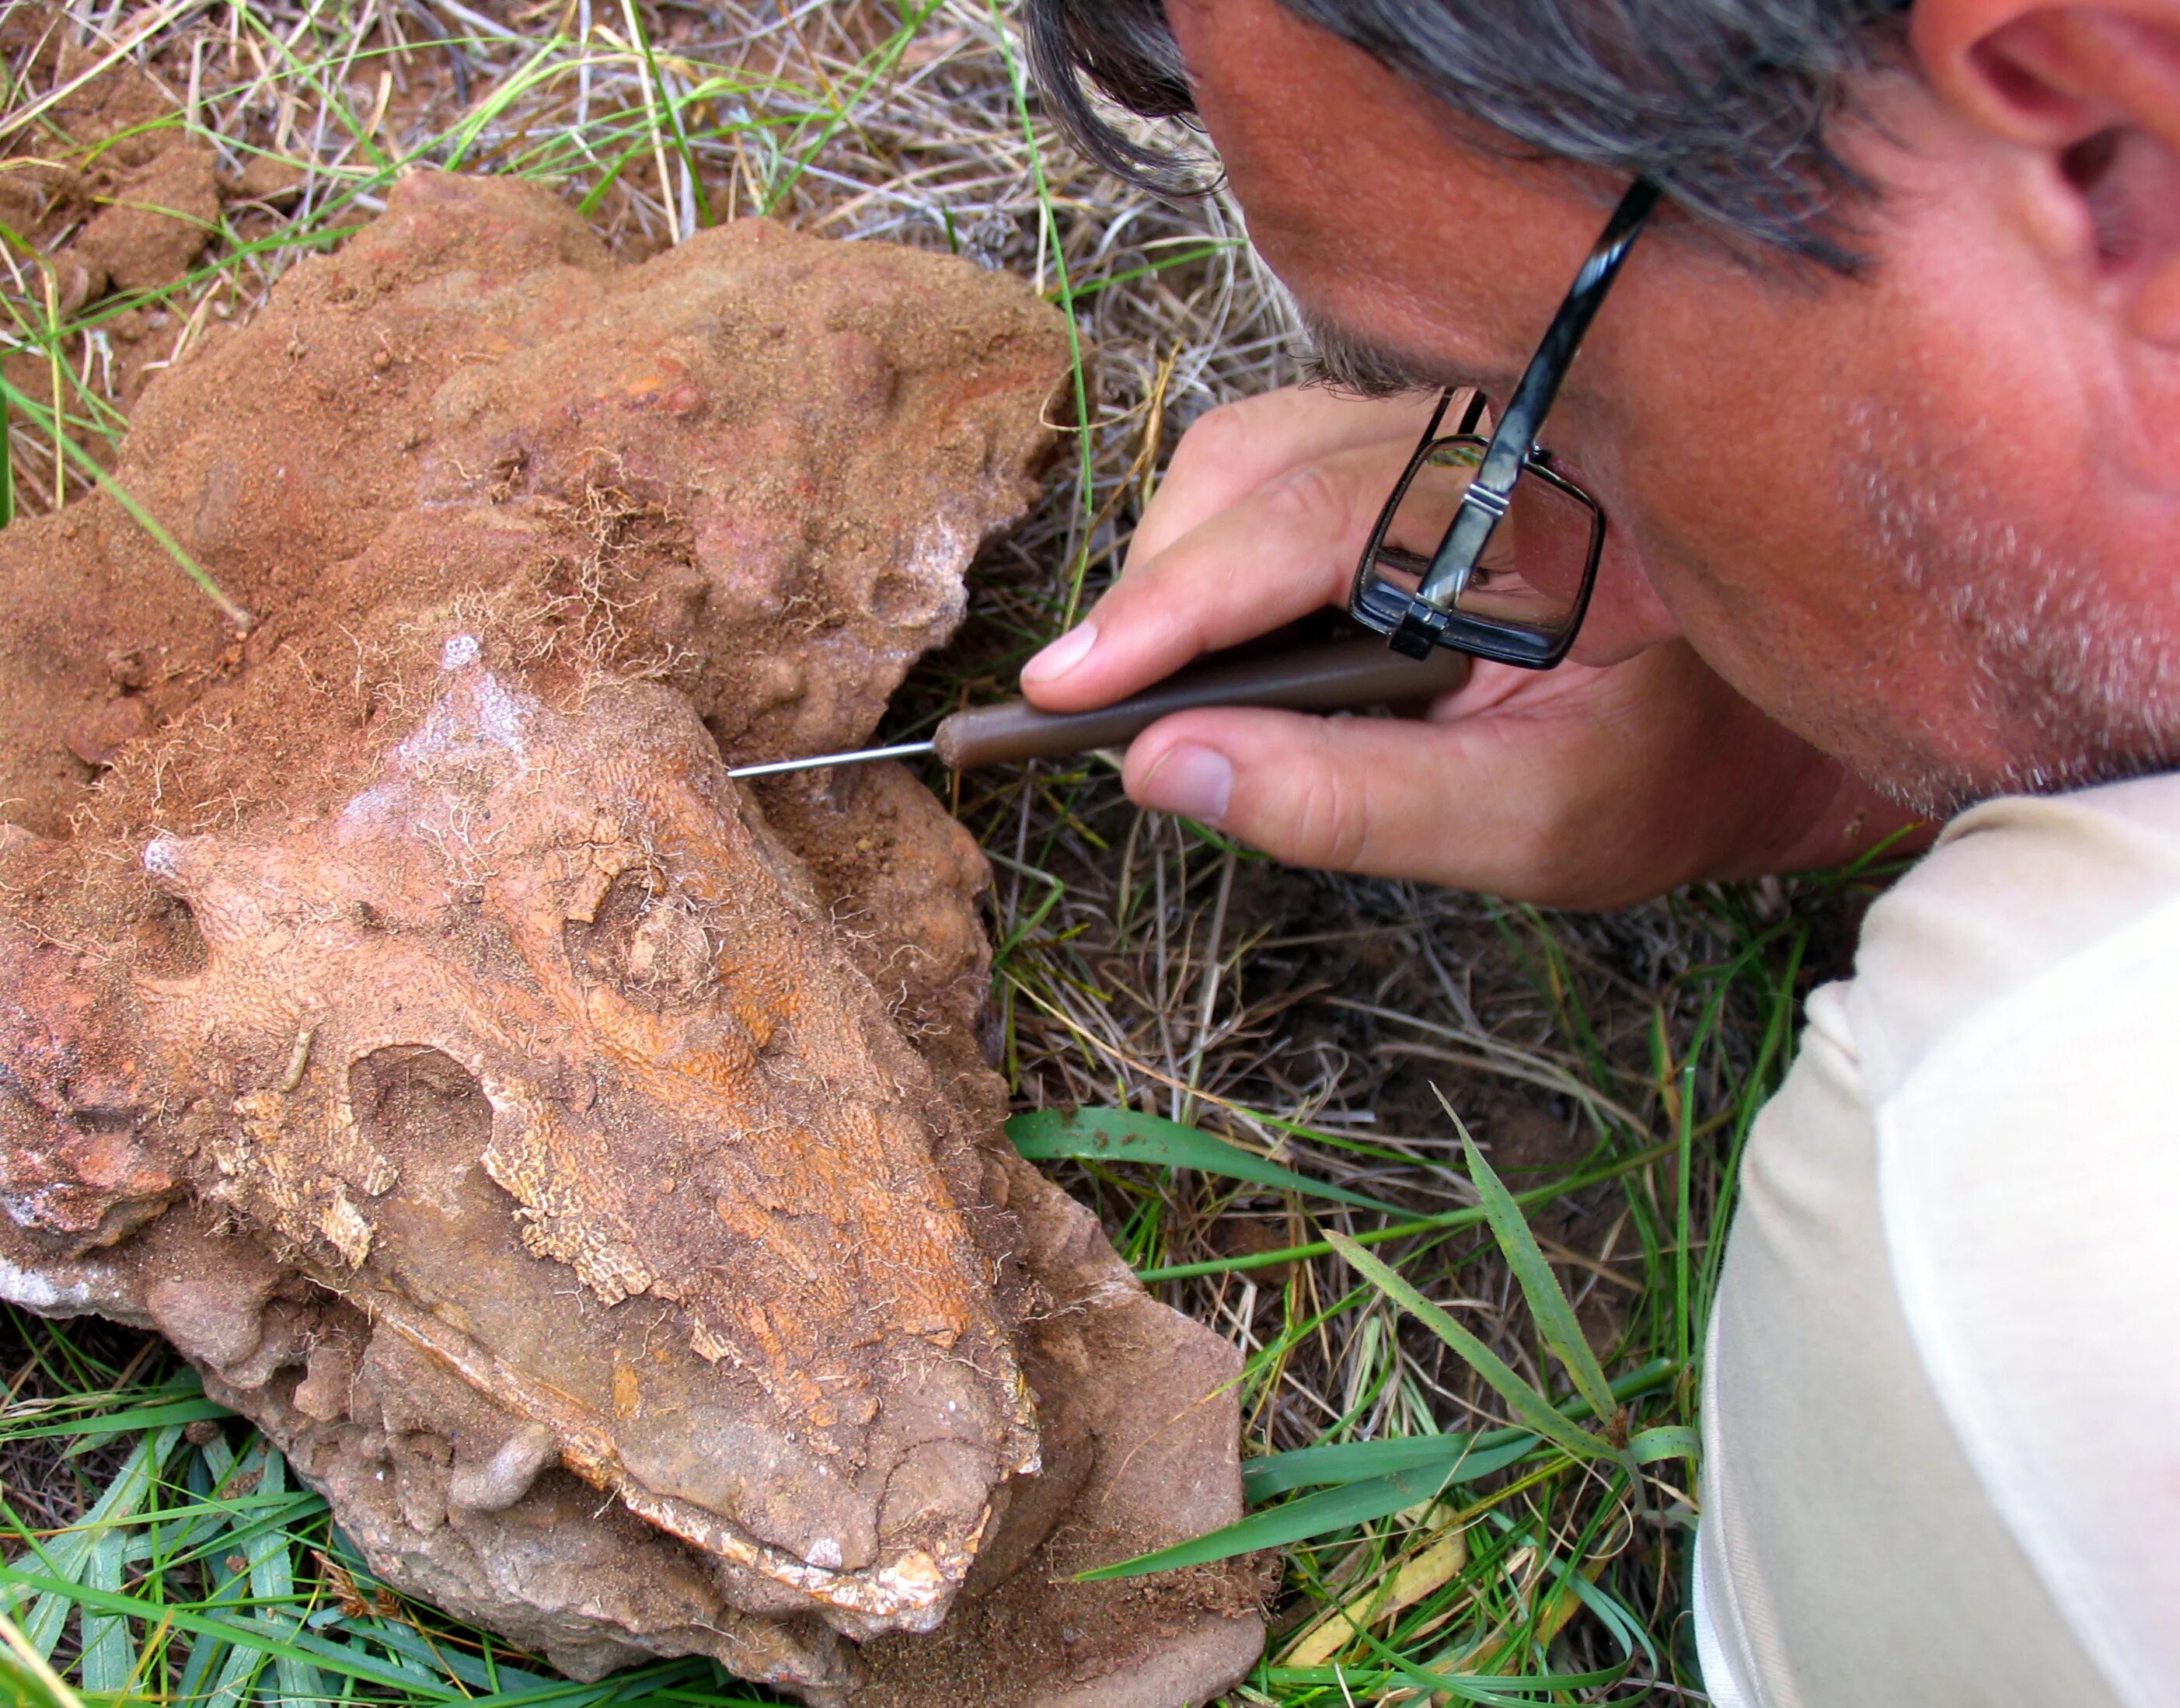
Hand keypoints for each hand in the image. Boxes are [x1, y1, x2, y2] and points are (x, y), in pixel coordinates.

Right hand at [1021, 386, 1916, 908]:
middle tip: (1103, 712)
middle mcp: (1478, 437)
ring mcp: (1444, 429)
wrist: (1776, 722)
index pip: (1304, 527)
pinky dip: (1219, 548)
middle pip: (1250, 466)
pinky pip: (1279, 465)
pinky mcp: (1418, 449)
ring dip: (1180, 567)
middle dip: (1158, 594)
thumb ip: (1350, 801)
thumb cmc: (1670, 773)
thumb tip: (1164, 769)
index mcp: (1524, 512)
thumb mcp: (1525, 824)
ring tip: (1159, 685)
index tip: (1063, 689)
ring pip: (1250, 453)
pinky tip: (1226, 639)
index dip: (1169, 610)